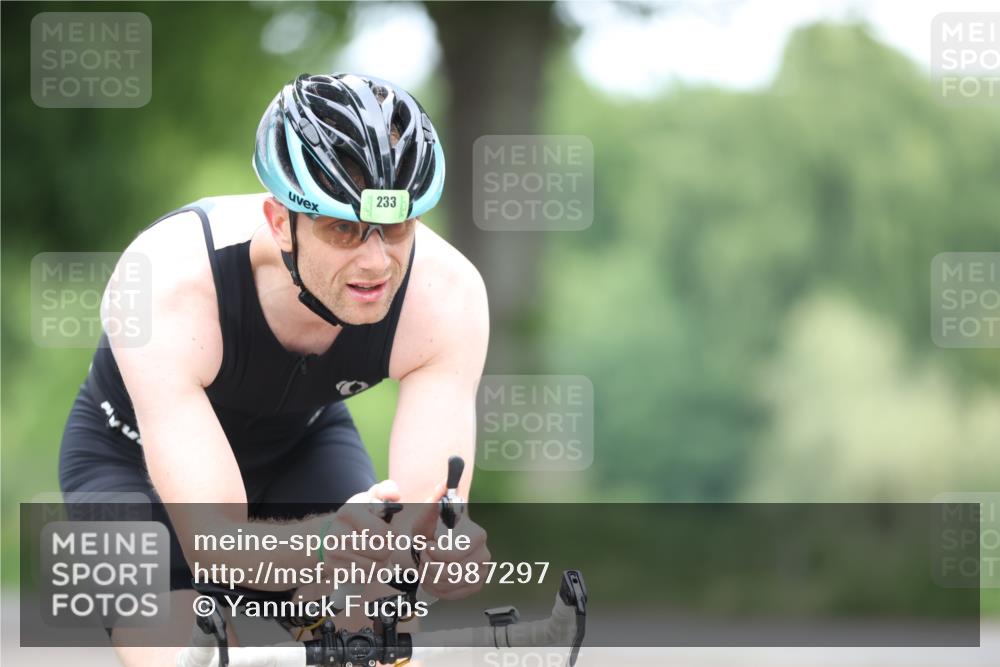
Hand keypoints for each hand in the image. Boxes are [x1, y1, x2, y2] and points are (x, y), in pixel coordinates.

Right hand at [323, 479, 399, 571]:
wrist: (331, 534)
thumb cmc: (359, 516)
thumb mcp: (371, 498)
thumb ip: (386, 490)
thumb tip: (394, 495)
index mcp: (348, 512)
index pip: (383, 533)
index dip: (391, 534)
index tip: (387, 531)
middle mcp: (338, 533)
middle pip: (382, 552)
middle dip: (388, 549)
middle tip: (383, 544)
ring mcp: (334, 554)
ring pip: (375, 568)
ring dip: (381, 562)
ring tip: (377, 554)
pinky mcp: (333, 570)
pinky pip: (365, 578)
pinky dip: (371, 573)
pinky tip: (367, 562)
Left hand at [412, 482, 490, 599]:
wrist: (435, 548)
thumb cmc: (431, 532)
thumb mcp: (427, 517)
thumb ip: (434, 502)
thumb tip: (443, 485)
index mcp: (477, 536)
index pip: (454, 554)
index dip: (434, 554)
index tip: (426, 546)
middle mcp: (484, 555)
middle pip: (451, 573)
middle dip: (430, 566)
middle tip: (424, 557)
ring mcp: (482, 573)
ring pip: (449, 585)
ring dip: (430, 577)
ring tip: (427, 565)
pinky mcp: (475, 587)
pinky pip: (452, 595)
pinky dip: (436, 588)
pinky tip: (433, 577)